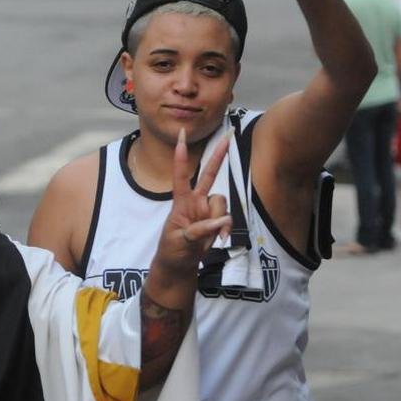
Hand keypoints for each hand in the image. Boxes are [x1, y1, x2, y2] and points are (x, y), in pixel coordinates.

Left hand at [156, 129, 231, 275]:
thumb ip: (197, 231)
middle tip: (227, 137)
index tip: (181, 137)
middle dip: (218, 157)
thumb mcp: (179, 242)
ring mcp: (207, 209)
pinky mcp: (216, 220)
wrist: (179, 264)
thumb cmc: (173, 250)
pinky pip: (227, 218)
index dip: (181, 157)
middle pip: (208, 175)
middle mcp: (195, 201)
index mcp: (181, 202)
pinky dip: (225, 228)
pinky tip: (218, 240)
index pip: (180, 176)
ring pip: (222, 202)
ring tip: (211, 238)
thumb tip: (219, 222)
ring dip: (220, 220)